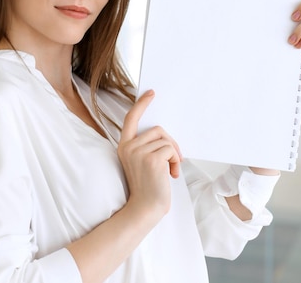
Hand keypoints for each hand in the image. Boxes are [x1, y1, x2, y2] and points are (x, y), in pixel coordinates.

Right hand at [117, 90, 181, 219]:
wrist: (145, 208)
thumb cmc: (148, 187)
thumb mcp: (142, 163)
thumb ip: (147, 146)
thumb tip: (163, 134)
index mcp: (124, 146)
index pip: (131, 119)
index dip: (141, 104)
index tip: (151, 93)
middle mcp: (128, 147)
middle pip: (157, 130)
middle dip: (171, 143)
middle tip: (175, 160)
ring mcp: (138, 152)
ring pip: (166, 140)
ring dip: (174, 155)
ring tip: (171, 171)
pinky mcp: (151, 159)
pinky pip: (171, 150)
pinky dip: (176, 161)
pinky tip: (172, 174)